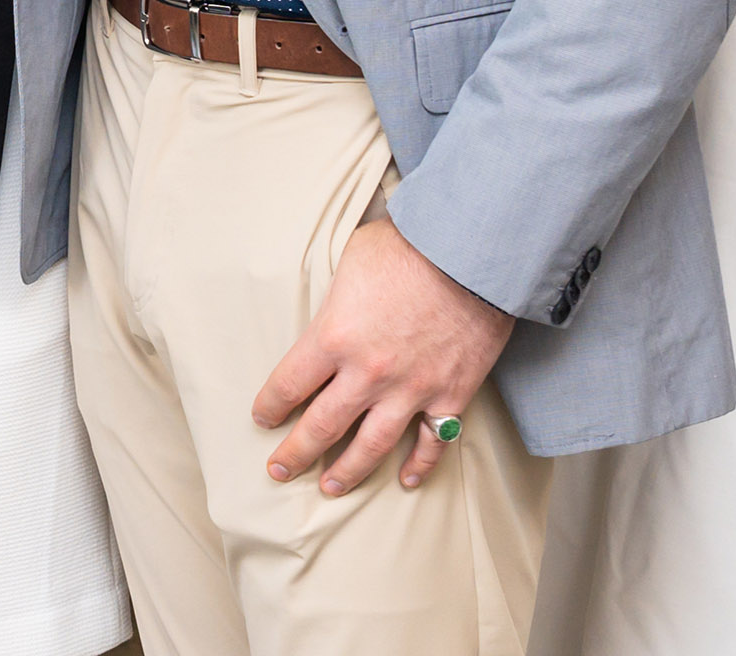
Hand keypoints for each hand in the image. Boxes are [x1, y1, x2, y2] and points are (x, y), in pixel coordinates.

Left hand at [253, 217, 515, 495]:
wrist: (472, 255)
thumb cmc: (408, 246)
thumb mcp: (350, 259)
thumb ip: (336, 296)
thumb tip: (330, 308)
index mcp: (333, 337)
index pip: (288, 385)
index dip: (271, 406)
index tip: (262, 418)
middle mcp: (366, 373)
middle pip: (321, 426)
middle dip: (296, 453)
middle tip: (279, 470)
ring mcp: (410, 390)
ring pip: (371, 445)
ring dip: (347, 471)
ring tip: (329, 488)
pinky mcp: (450, 396)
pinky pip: (431, 442)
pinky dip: (419, 466)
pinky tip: (404, 480)